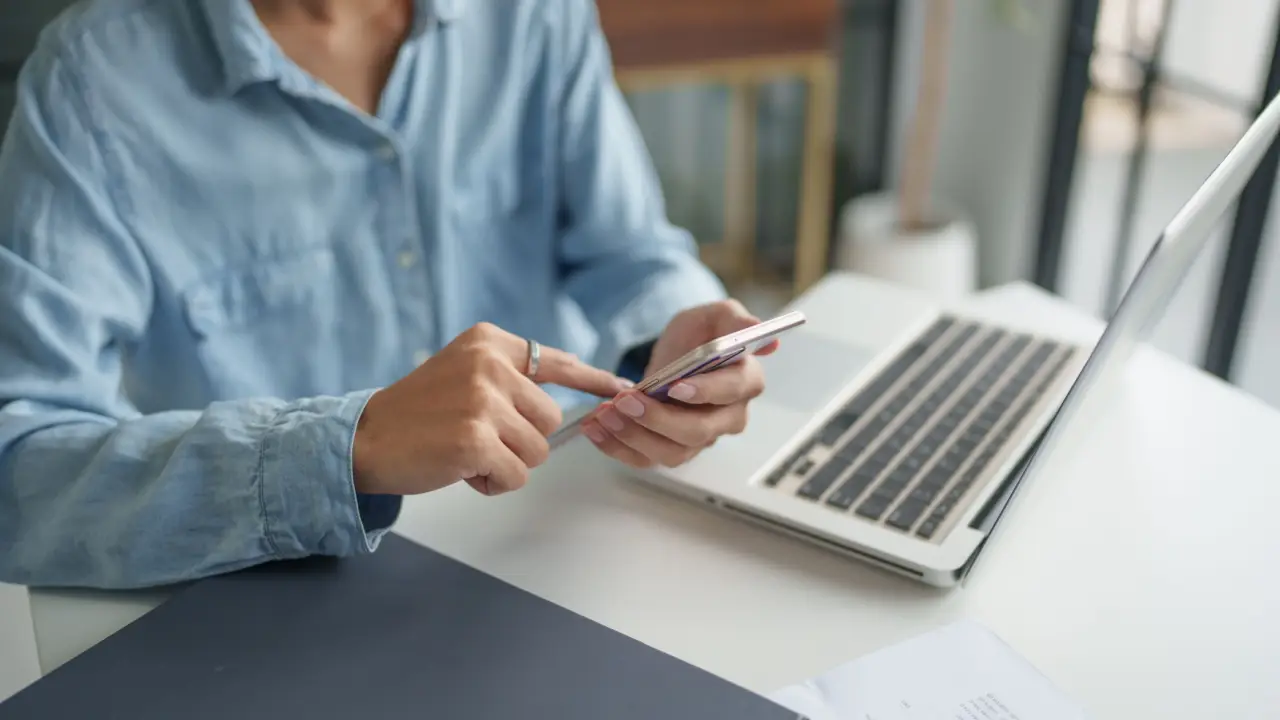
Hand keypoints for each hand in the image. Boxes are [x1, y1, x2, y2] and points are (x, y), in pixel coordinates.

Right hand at [353, 323, 628, 496]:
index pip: (556, 361)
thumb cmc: (418, 413)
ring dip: (506, 462)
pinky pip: (515, 476)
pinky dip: (492, 483)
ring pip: (537, 451)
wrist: (365, 439)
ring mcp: (483, 401)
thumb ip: (511, 377)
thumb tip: (575, 384)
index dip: (594, 381)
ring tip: (464, 452)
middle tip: (476, 438)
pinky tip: (459, 469)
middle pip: (551, 420)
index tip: (624, 390)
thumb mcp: (464, 373)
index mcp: (489, 343)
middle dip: (521, 440)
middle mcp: (490, 364)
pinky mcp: (476, 439)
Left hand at [581, 300, 777, 467]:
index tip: (674, 386)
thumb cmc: (700, 335)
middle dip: (658, 419)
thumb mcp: (715, 315)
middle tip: (626, 402)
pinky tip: (594, 428)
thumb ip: (735, 319)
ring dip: (633, 436)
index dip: (705, 392)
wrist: (675, 356)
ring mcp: (700, 439)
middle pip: (699, 432)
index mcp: (745, 381)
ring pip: (671, 452)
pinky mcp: (671, 449)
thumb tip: (764, 334)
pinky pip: (646, 459)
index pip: (731, 392)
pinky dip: (616, 448)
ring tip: (604, 414)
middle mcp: (728, 417)